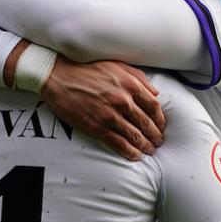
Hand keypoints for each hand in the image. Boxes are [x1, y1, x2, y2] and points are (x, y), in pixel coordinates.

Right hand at [41, 57, 165, 160]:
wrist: (59, 77)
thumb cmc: (87, 69)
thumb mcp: (117, 65)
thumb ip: (139, 78)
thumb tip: (156, 93)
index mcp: (130, 84)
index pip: (154, 107)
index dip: (160, 120)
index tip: (161, 126)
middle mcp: (123, 100)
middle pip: (147, 124)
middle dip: (155, 136)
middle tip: (158, 142)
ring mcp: (110, 115)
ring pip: (135, 136)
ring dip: (145, 146)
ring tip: (149, 151)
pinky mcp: (97, 127)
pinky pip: (119, 143)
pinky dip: (129, 152)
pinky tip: (135, 156)